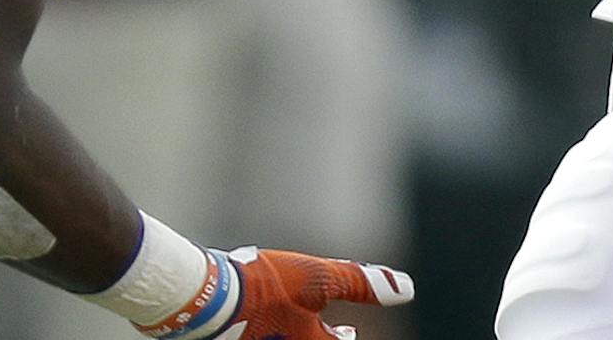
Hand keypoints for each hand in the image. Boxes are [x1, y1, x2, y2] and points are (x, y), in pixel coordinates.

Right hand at [157, 247, 412, 339]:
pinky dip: (270, 329)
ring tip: (308, 325)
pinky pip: (260, 336)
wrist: (205, 297)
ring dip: (300, 333)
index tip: (350, 334)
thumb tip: (406, 288)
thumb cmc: (267, 288)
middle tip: (341, 332)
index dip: (345, 339)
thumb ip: (361, 283)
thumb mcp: (320, 278)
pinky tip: (266, 314)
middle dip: (325, 338)